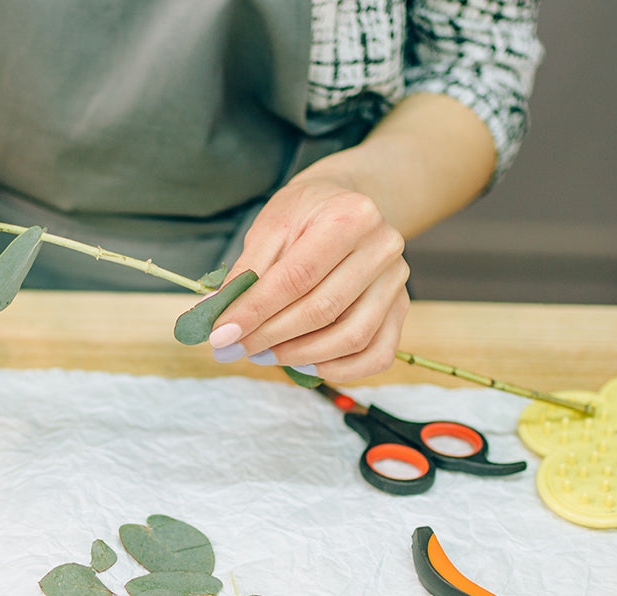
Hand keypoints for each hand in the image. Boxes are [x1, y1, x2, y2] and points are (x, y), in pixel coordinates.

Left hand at [207, 172, 408, 380]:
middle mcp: (383, 248)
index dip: (255, 310)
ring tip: (264, 355)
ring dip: (301, 356)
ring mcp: (397, 281)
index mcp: (350, 216)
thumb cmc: (307, 214)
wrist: (348, 205)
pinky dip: (339, 369)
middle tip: (235, 349)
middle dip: (271, 336)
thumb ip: (246, 271)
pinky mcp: (402, 307)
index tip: (222, 334)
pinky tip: (305, 364)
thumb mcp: (271, 227)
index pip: (296, 276)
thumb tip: (213, 313)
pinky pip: (377, 354)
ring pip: (352, 337)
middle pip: (323, 309)